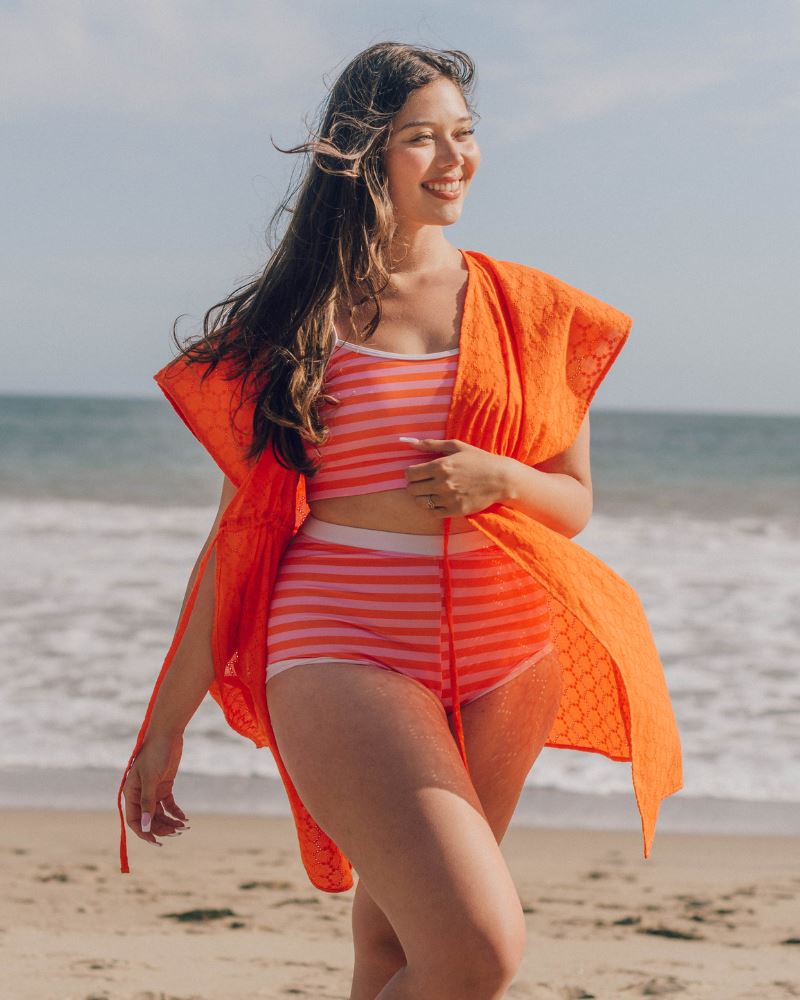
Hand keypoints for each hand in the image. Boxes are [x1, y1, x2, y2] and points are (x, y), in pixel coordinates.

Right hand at [122, 732, 189, 846]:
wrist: (167, 734)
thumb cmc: (155, 753)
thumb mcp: (151, 778)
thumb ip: (147, 803)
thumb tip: (146, 826)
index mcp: (130, 793)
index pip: (134, 820)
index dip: (144, 832)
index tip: (156, 841)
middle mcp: (140, 795)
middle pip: (148, 819)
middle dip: (161, 828)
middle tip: (177, 833)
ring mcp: (153, 791)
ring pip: (160, 814)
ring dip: (170, 822)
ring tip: (183, 827)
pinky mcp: (164, 786)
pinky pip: (168, 805)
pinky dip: (176, 812)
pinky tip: (184, 818)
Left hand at [399, 437, 509, 518]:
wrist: (500, 479)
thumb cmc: (478, 460)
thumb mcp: (456, 446)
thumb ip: (431, 444)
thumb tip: (409, 443)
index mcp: (440, 465)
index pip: (410, 474)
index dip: (410, 473)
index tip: (417, 473)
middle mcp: (442, 483)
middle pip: (412, 489)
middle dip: (414, 485)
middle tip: (424, 483)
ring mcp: (448, 498)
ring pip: (420, 502)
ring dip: (422, 497)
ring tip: (431, 492)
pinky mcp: (455, 510)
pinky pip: (433, 513)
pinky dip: (433, 507)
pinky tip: (440, 500)